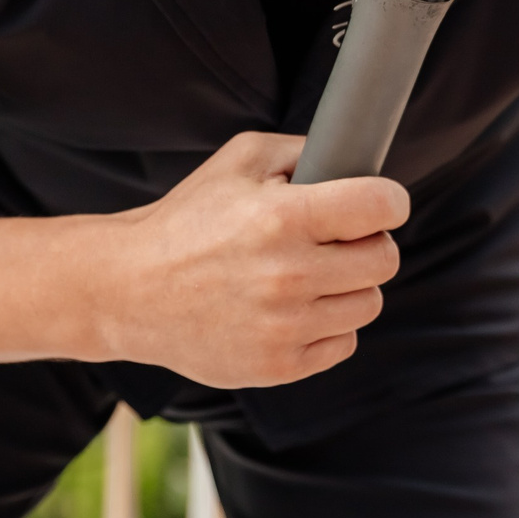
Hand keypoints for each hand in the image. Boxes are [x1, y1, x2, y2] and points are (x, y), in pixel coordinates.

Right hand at [97, 131, 406, 387]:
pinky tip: (297, 308)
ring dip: (349, 287)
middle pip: (384, 260)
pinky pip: (343, 343)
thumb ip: (303, 151)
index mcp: (282, 218)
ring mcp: (284, 326)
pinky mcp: (278, 366)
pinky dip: (328, 325)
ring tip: (312, 275)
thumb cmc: (188, 219)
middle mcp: (288, 275)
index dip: (390, 201)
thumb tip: (358, 157)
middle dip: (369, 245)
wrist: (128, 289)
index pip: (380, 206)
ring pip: (368, 304)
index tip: (383, 204)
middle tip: (341, 241)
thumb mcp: (240, 161)